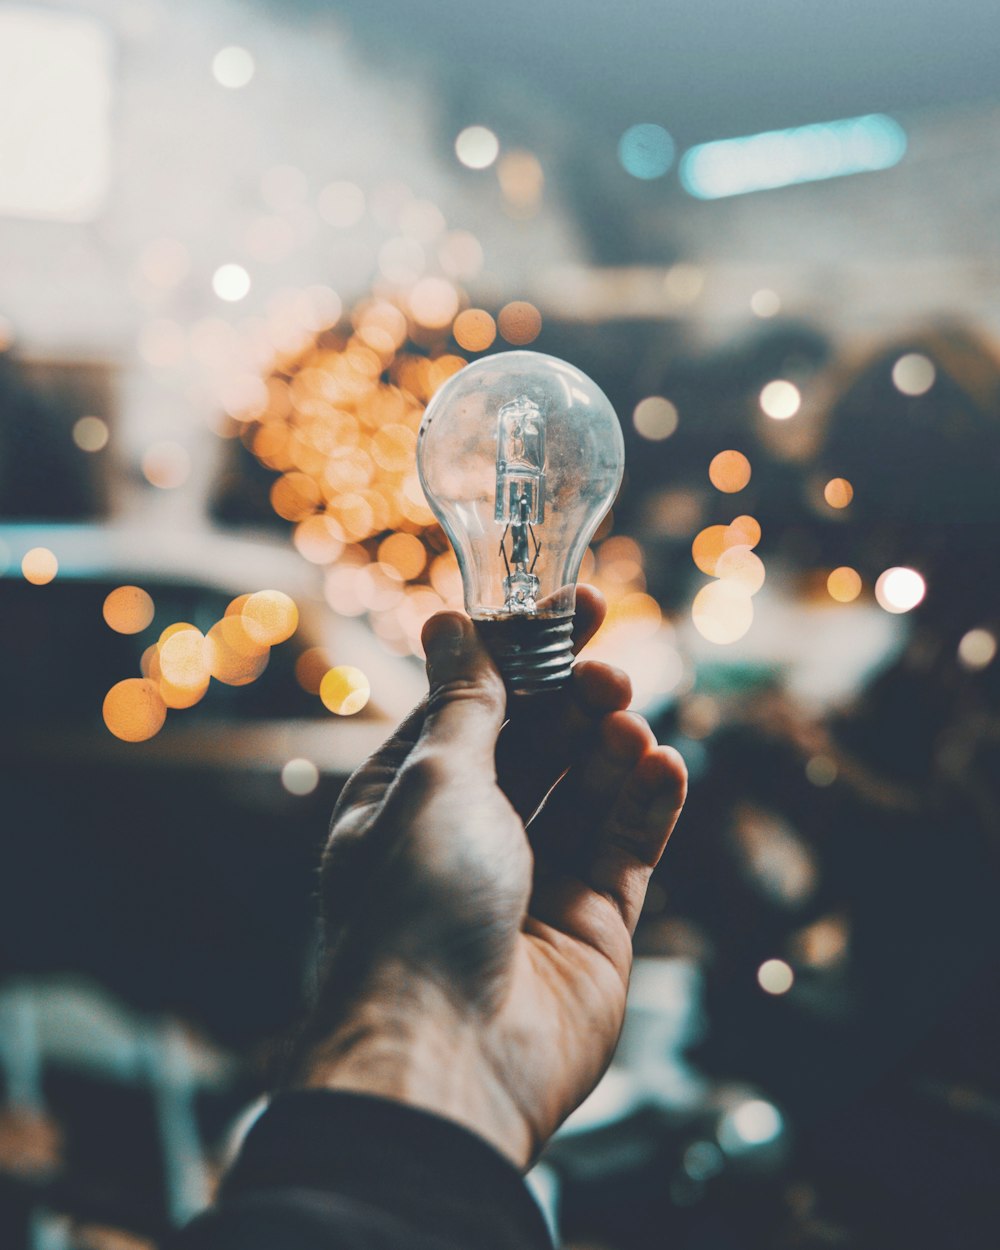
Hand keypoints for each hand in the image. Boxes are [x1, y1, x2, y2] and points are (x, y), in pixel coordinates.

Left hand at [296, 587, 686, 1168]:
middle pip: (539, 745)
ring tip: (629, 723)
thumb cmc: (417, 905)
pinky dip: (647, 803)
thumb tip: (449, 620)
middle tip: (608, 673)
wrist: (448, 1055)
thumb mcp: (436, 780)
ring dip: (612, 749)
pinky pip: (628, 848)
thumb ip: (466, 702)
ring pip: (588, 792)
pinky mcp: (593, 927)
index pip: (477, 705)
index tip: (574, 603)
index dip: (523, 653)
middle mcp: (472, 838)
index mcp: (412, 799)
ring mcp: (535, 883)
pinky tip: (663, 765)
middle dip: (574, 703)